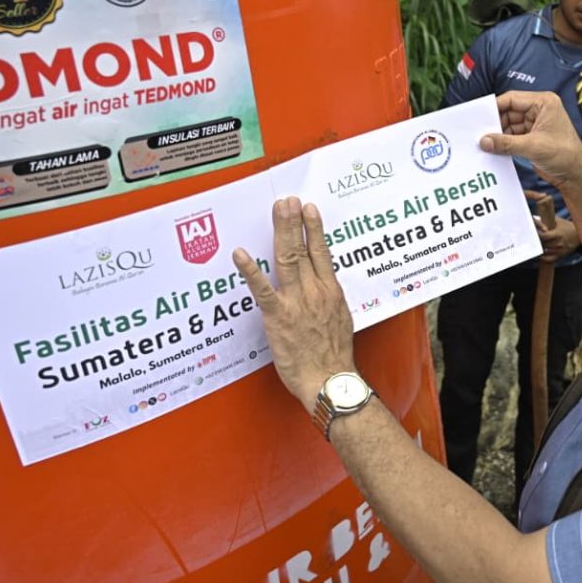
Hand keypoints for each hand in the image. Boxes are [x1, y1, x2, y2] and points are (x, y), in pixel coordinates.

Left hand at [233, 197, 354, 409]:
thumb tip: (325, 290)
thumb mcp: (341, 321)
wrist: (330, 381)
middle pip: (304, 249)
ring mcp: (297, 302)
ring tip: (278, 211)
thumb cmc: (335, 358)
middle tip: (288, 201)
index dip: (315, 229)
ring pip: (288, 259)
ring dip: (282, 232)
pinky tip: (240, 254)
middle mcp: (315, 291)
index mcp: (331, 292)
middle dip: (295, 222)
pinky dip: (251, 271)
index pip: (322, 253)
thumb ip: (330, 301)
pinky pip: (262, 290)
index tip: (309, 209)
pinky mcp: (279, 317)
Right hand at [480, 91, 581, 190]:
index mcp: (544, 103)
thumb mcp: (533, 147)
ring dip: (498, 134)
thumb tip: (484, 141)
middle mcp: (539, 110)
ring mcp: (535, 123)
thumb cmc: (565, 156)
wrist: (575, 175)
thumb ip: (507, 143)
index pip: (513, 99)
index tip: (479, 116)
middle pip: (509, 111)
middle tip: (479, 133)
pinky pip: (513, 135)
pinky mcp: (532, 136)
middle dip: (495, 123)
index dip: (495, 107)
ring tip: (485, 143)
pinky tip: (494, 149)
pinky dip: (504, 142)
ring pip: (509, 124)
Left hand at [537, 217, 579, 261]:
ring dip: (539, 249)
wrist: (578, 235)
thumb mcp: (558, 221)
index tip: (533, 233)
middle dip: (537, 242)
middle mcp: (559, 243)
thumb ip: (547, 220)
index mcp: (558, 233)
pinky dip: (543, 257)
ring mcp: (560, 251)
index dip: (538, 235)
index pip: (544, 236)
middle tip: (530, 239)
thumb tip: (533, 218)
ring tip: (533, 245)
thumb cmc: (566, 226)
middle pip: (543, 244)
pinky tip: (539, 253)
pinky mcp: (560, 256)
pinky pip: (549, 259)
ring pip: (545, 252)